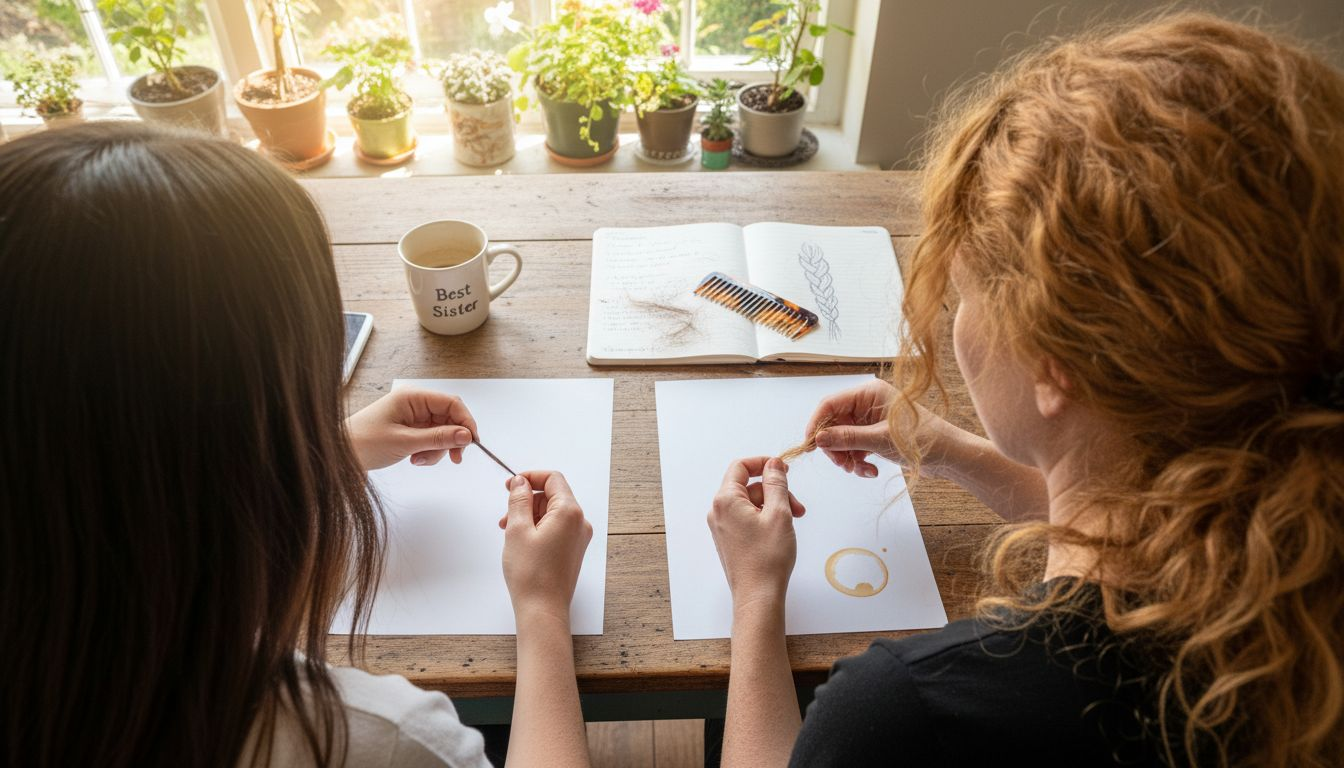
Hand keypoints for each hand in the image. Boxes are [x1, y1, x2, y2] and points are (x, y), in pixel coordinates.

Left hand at [346, 389, 478, 470]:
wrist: (337, 455)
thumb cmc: (363, 443)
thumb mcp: (405, 442)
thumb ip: (438, 438)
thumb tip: (466, 435)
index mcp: (412, 397)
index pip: (451, 403)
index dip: (466, 421)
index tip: (472, 443)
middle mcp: (414, 403)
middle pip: (449, 418)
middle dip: (451, 439)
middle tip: (452, 458)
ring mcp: (412, 417)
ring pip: (441, 431)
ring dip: (437, 449)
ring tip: (419, 460)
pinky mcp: (408, 429)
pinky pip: (430, 439)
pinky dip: (428, 451)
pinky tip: (414, 459)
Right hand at [501, 471, 592, 619]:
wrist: (543, 610)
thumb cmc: (531, 574)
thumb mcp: (517, 529)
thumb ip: (519, 500)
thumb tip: (520, 482)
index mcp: (569, 512)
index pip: (553, 479)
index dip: (530, 477)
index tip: (511, 485)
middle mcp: (579, 523)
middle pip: (553, 495)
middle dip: (527, 500)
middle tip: (505, 514)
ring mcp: (578, 538)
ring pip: (552, 513)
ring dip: (530, 515)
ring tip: (509, 531)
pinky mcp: (572, 550)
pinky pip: (555, 528)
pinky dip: (537, 527)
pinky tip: (521, 541)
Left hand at [707, 457, 806, 609]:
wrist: (758, 595)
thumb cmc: (767, 558)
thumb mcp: (779, 513)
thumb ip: (776, 483)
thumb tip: (773, 464)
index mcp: (726, 500)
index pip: (741, 466)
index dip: (763, 463)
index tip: (783, 469)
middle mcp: (718, 511)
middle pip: (749, 487)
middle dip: (775, 491)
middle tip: (797, 506)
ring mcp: (722, 526)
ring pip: (750, 503)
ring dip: (774, 506)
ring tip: (794, 521)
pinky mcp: (729, 539)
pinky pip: (747, 518)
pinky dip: (765, 518)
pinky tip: (781, 530)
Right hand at [805, 379, 960, 479]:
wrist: (949, 455)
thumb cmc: (923, 440)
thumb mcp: (880, 440)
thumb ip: (847, 438)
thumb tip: (818, 438)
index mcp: (869, 393)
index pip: (830, 404)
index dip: (817, 424)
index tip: (810, 445)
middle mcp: (868, 403)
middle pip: (834, 423)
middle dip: (834, 446)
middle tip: (841, 464)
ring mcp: (871, 419)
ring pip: (843, 438)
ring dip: (846, 456)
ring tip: (858, 469)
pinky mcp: (876, 434)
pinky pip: (855, 447)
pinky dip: (857, 460)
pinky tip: (869, 470)